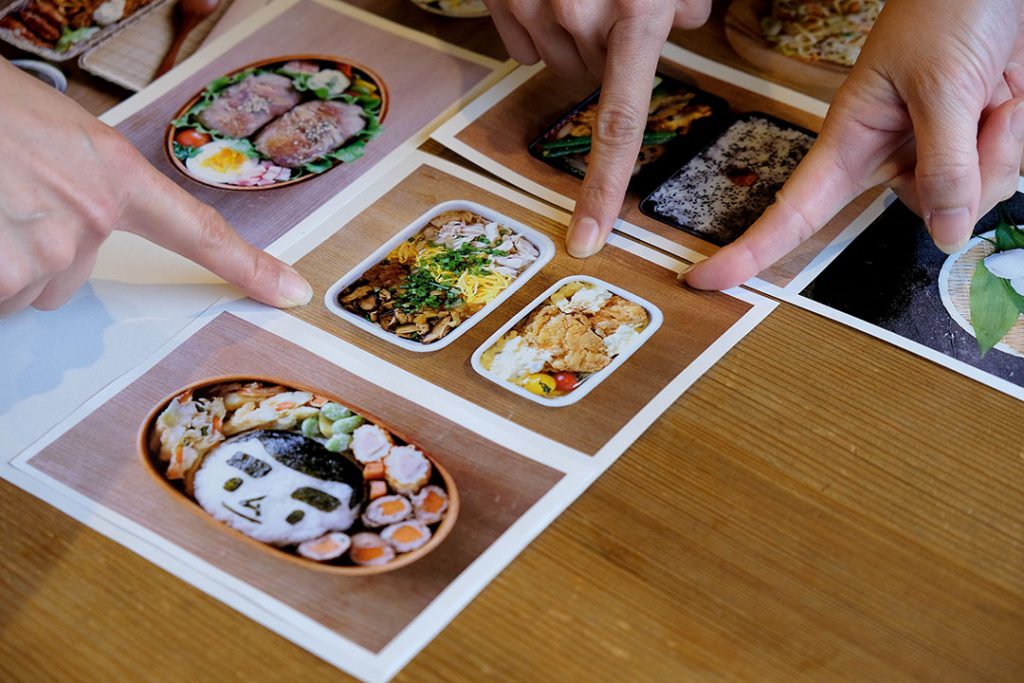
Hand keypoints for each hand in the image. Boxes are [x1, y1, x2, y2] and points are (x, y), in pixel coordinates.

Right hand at [0, 58, 311, 316]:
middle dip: (34, 253)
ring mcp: (51, 244)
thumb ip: (84, 194)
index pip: (200, 231)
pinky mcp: (8, 269)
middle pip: (72, 278)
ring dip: (1, 264)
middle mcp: (94, 214)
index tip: (290, 292)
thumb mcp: (57, 143)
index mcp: (117, 176)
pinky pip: (0, 298)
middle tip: (2, 204)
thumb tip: (69, 251)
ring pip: (28, 291)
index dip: (249, 267)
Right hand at [484, 0, 713, 256]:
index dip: (603, 191)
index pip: (621, 126)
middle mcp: (579, 17)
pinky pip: (521, 46)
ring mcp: (535, 6)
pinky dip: (534, 27)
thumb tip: (683, 20)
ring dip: (570, 42)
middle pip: (589, 81)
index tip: (585, 239)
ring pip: (555, 64)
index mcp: (637, 13)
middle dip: (604, 56)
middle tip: (616, 9)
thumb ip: (683, 1)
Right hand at [685, 0, 1023, 289]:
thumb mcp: (942, 85)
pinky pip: (1004, 173)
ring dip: (1001, 148)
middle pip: (924, 209)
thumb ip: (945, 164)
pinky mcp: (978, 144)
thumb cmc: (950, 9)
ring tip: (996, 93)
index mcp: (854, 135)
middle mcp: (893, 152)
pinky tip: (1010, 97)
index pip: (795, 208)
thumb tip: (945, 236)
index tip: (707, 278)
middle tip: (983, 114)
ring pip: (974, 196)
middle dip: (967, 176)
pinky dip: (1016, 138)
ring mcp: (938, 151)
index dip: (752, 248)